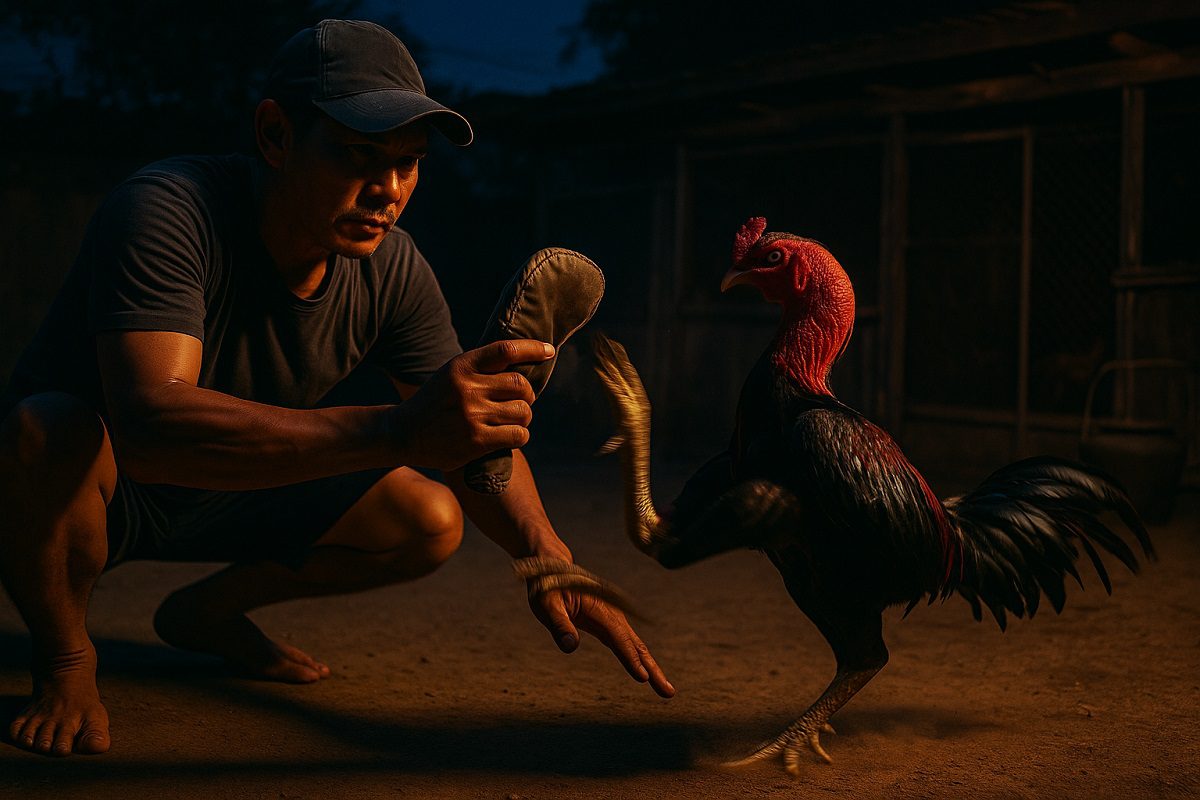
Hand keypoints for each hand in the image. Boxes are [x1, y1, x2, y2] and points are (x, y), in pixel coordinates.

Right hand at [391, 340, 552, 470]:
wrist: (403, 434)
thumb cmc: (435, 402)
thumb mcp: (451, 375)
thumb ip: (481, 369)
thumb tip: (525, 363)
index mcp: (461, 366)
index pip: (505, 351)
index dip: (532, 348)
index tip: (549, 351)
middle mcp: (467, 388)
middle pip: (520, 384)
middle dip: (527, 394)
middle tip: (520, 401)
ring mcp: (472, 416)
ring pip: (523, 411)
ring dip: (524, 417)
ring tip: (512, 420)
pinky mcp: (476, 441)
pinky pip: (518, 435)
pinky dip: (520, 435)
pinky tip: (510, 435)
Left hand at [529, 586, 674, 698]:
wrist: (553, 570)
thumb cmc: (547, 587)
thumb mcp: (546, 605)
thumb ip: (558, 624)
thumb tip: (571, 646)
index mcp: (598, 607)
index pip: (617, 636)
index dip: (630, 657)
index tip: (643, 677)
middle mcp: (611, 613)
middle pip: (635, 644)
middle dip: (652, 669)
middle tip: (668, 692)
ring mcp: (612, 619)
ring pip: (635, 646)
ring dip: (650, 667)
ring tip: (665, 690)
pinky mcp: (608, 624)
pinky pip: (626, 644)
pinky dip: (638, 660)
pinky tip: (645, 673)